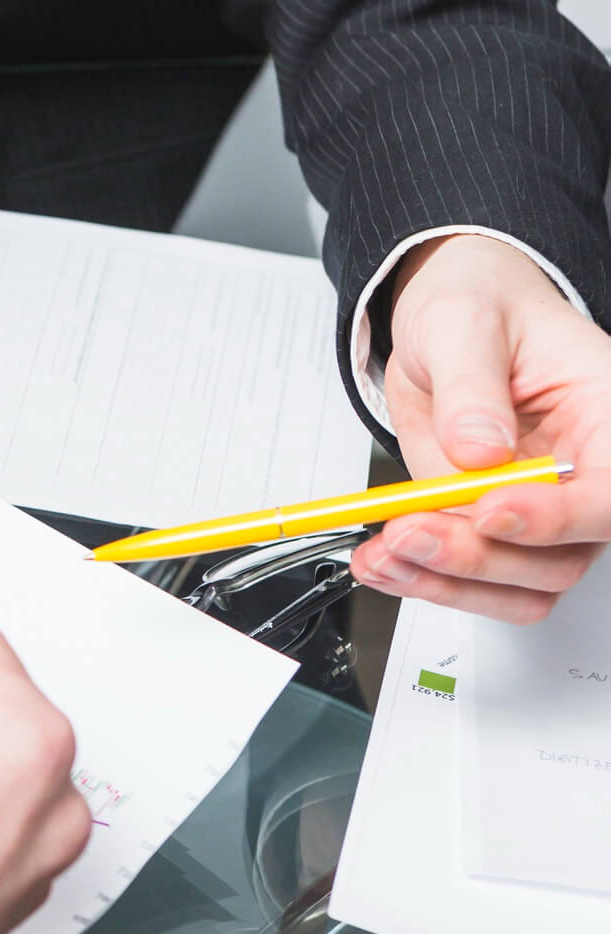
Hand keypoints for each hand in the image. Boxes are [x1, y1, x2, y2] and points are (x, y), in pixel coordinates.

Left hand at [351, 234, 610, 621]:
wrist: (445, 327)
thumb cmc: (478, 308)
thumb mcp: (463, 323)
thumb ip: (471, 386)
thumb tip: (478, 449)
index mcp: (608, 414)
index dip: (561, 517)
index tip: (491, 510)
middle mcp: (585, 476)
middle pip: (564, 556)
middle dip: (481, 557)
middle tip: (409, 529)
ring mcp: (539, 514)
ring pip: (522, 587)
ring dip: (447, 582)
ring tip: (385, 553)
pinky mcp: (489, 531)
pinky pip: (476, 583)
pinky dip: (425, 582)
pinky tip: (383, 562)